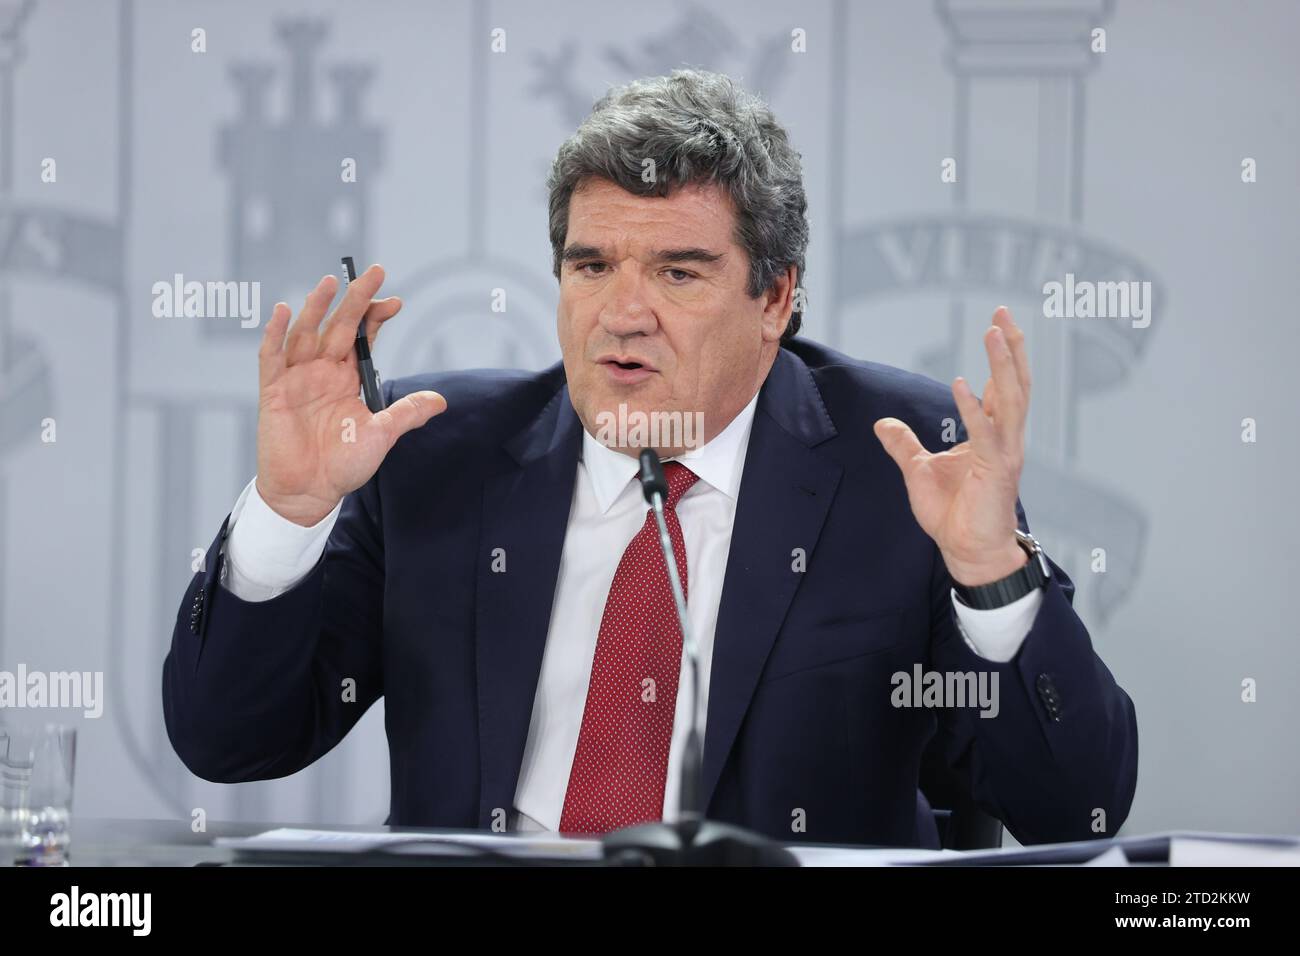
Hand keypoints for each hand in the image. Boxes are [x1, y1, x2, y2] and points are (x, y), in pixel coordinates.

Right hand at [255, 264, 446, 525]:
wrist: (309, 492)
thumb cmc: (343, 464)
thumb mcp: (381, 436)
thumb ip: (407, 415)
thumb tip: (442, 401)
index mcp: (347, 378)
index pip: (363, 337)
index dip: (376, 317)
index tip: (395, 301)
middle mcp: (322, 371)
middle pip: (340, 326)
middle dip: (356, 299)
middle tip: (375, 272)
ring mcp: (297, 378)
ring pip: (306, 333)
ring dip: (316, 307)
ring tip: (330, 282)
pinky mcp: (274, 392)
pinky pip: (272, 357)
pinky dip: (275, 334)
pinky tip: (283, 311)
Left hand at [873, 306, 1029, 585]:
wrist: (968, 551)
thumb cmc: (953, 514)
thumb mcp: (919, 470)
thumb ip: (904, 444)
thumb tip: (882, 424)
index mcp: (992, 434)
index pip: (1002, 385)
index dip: (1003, 355)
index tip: (998, 324)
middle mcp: (1005, 438)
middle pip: (1014, 382)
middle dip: (1011, 346)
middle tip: (1003, 312)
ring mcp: (1004, 452)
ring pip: (1010, 399)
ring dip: (1003, 364)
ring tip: (995, 332)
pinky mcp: (997, 470)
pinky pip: (986, 433)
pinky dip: (974, 408)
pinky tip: (963, 384)